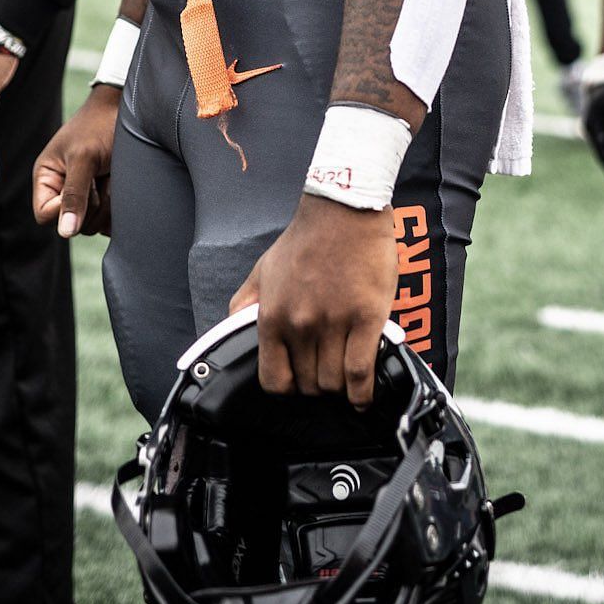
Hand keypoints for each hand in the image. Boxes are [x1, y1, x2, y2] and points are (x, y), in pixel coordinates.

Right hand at [32, 85, 119, 236]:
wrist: (130, 112)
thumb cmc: (99, 126)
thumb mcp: (84, 157)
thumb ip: (74, 194)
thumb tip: (65, 232)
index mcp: (48, 178)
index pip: (44, 215)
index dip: (62, 210)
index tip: (82, 189)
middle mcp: (64, 191)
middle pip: (72, 225)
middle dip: (91, 204)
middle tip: (101, 175)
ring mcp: (87, 197)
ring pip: (93, 225)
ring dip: (107, 204)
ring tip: (111, 175)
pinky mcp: (106, 200)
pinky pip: (110, 223)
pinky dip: (118, 210)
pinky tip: (121, 185)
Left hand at [230, 193, 397, 406]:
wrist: (344, 209)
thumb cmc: (306, 238)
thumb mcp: (264, 269)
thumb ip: (246, 303)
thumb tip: (236, 328)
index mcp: (272, 316)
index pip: (274, 381)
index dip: (288, 386)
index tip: (299, 381)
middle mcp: (300, 324)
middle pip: (308, 385)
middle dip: (317, 385)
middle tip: (327, 371)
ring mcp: (334, 322)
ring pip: (334, 384)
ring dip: (340, 388)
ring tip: (345, 375)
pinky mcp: (367, 318)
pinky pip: (361, 373)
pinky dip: (362, 394)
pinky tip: (363, 394)